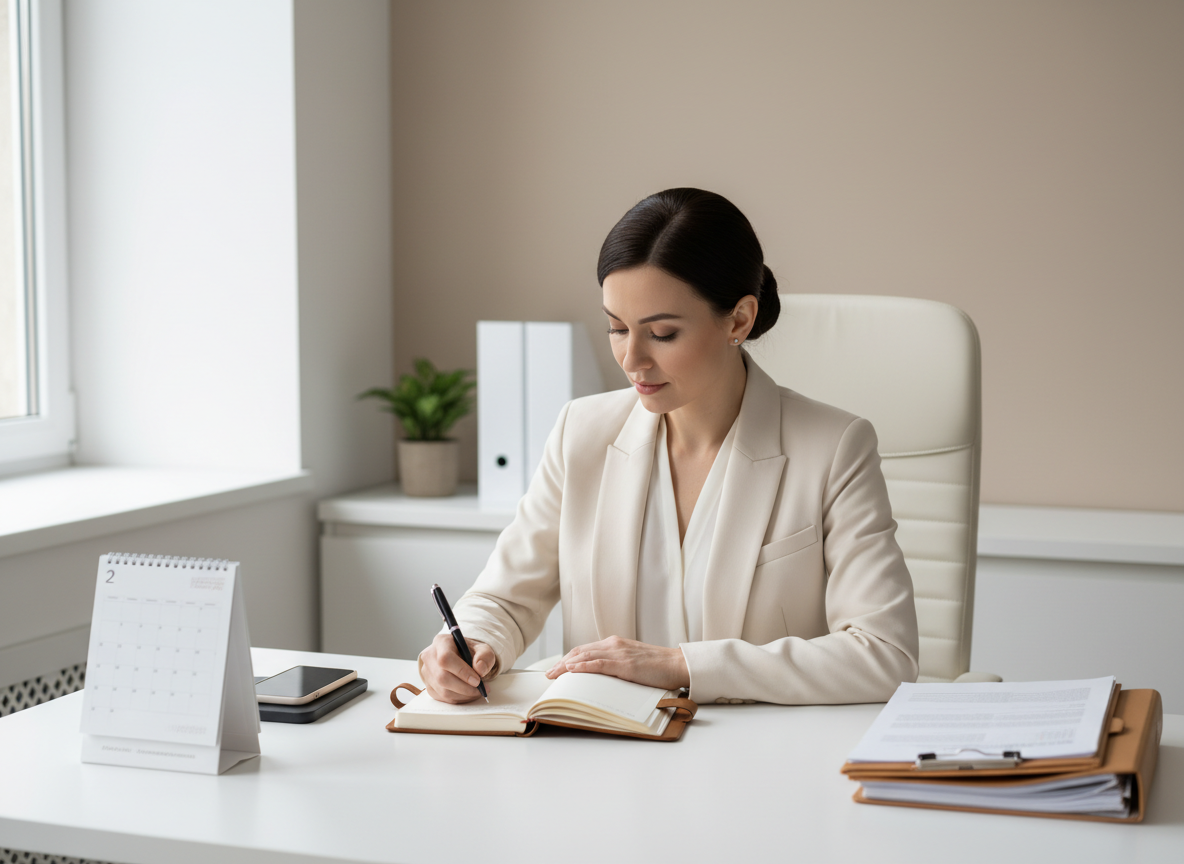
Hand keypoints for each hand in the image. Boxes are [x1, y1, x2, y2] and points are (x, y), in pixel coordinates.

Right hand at [419, 633, 495, 703]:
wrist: (461, 655)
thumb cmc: (470, 651)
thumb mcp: (482, 648)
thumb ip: (485, 656)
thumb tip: (480, 669)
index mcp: (441, 642)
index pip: (446, 658)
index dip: (461, 671)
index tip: (477, 680)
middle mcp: (430, 656)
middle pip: (442, 677)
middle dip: (464, 687)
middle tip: (480, 689)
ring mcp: (427, 672)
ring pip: (443, 690)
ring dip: (463, 695)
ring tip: (477, 692)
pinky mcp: (428, 685)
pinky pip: (442, 698)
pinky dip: (458, 699)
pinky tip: (468, 694)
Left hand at [545, 636, 689, 690]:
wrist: (676, 664)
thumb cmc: (658, 667)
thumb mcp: (632, 662)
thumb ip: (615, 665)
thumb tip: (600, 678)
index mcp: (615, 644)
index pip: (584, 650)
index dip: (568, 659)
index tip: (556, 669)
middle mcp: (614, 644)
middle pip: (580, 652)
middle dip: (561, 664)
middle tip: (548, 675)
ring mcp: (619, 653)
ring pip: (585, 657)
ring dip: (566, 666)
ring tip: (553, 675)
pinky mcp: (625, 664)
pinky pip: (599, 664)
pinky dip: (583, 666)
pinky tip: (571, 670)